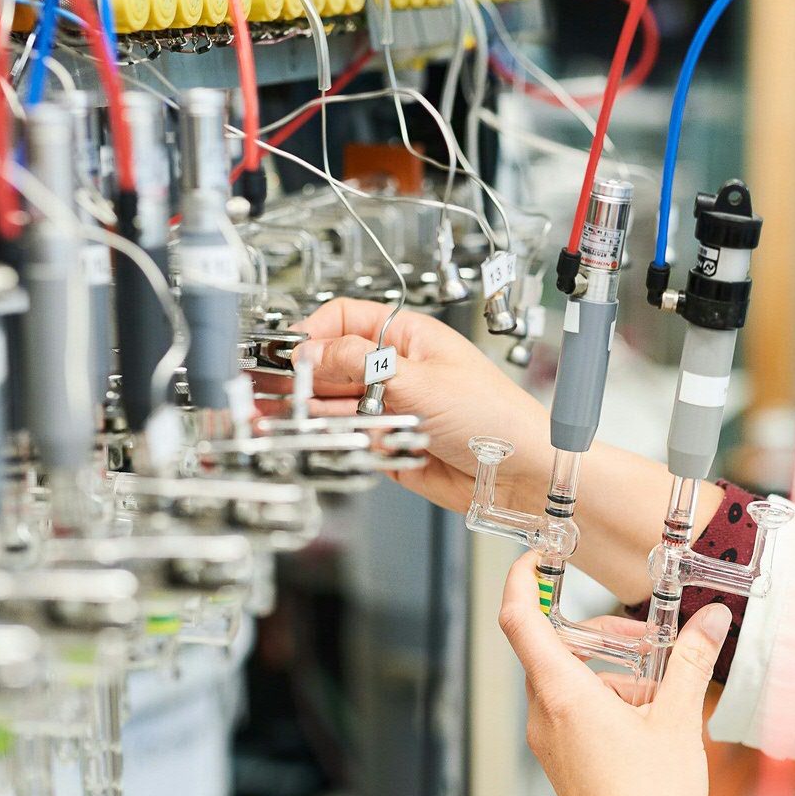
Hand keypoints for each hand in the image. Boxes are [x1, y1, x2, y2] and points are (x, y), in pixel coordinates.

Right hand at [263, 299, 553, 513]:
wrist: (521, 474)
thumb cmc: (495, 417)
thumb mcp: (421, 380)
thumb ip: (360, 364)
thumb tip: (311, 350)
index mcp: (408, 338)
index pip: (345, 320)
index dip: (313, 334)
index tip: (289, 354)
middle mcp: (397, 371)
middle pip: (332, 366)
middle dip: (302, 379)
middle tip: (273, 392)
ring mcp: (392, 410)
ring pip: (335, 406)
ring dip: (311, 413)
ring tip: (282, 419)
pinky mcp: (390, 448)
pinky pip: (351, 442)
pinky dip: (335, 442)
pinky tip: (318, 440)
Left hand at [498, 553, 732, 795]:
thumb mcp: (679, 722)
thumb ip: (691, 663)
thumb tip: (710, 621)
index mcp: (563, 695)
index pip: (520, 619)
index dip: (521, 579)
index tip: (537, 555)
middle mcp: (545, 716)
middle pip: (556, 648)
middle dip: (604, 634)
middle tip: (652, 640)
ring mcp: (550, 743)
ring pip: (571, 682)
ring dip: (615, 671)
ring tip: (666, 691)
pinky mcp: (563, 763)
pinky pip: (577, 712)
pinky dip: (610, 701)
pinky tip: (655, 721)